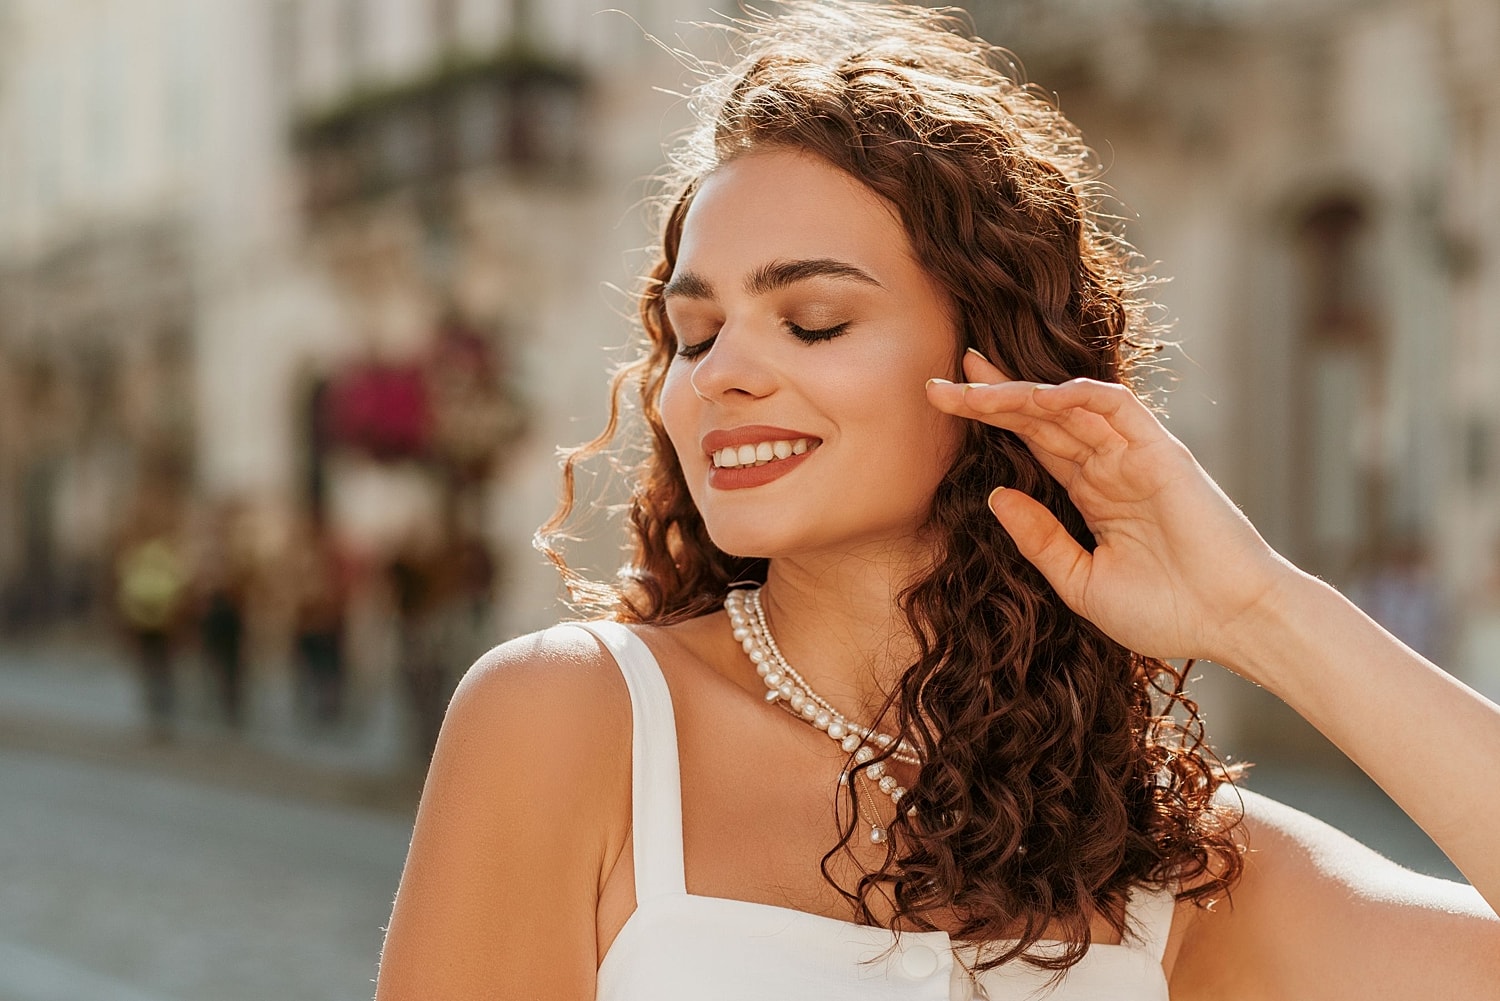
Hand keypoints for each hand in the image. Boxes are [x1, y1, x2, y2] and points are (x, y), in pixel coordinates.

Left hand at [926, 350, 1295, 670]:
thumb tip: (994, 495)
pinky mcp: (1160, 452)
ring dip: (1017, 392)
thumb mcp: (1081, 582)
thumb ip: (1039, 539)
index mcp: (1093, 495)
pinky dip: (1075, 395)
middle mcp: (1110, 467)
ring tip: (966, 384)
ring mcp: (1134, 456)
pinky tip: (1034, 395)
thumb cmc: (1167, 612)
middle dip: (990, 395)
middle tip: (938, 382)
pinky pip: (1115, 408)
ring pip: (1067, 407)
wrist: (1231, 623)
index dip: (991, 422)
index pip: (1034, 443)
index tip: (945, 407)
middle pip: (1040, 417)